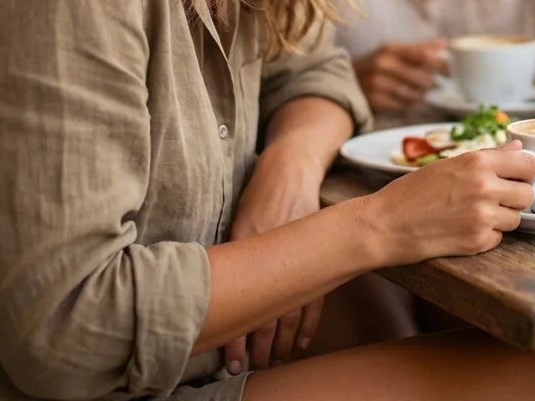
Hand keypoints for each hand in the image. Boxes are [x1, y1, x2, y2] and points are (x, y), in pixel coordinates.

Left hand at [222, 147, 323, 373]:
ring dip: (284, 340)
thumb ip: (234, 249)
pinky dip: (310, 322)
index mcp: (248, 239)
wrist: (293, 166)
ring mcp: (299, 252)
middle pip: (269, 310)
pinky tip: (302, 342)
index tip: (230, 359)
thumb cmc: (261, 191)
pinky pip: (315, 296)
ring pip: (293, 308)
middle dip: (261, 344)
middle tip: (255, 367)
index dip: (236, 333)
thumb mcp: (240, 215)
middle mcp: (273, 249)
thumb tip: (218, 287)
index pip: (242, 298)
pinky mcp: (316, 252)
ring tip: (277, 361)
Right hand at [354, 40, 447, 112]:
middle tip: (433, 85)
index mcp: (390, 49)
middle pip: (422, 78)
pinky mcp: (375, 101)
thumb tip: (444, 43)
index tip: (451, 73)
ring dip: (420, 95)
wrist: (342, 81)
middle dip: (431, 84)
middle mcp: (384, 65)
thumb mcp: (392, 52)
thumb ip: (419, 48)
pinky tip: (405, 99)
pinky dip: (408, 104)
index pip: (424, 56)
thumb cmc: (373, 66)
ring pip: (414, 94)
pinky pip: (403, 106)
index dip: (441, 65)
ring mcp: (378, 84)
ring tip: (417, 91)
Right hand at [364, 141, 534, 265]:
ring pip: (517, 218)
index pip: (527, 163)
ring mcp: (483, 217)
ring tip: (476, 211)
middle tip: (496, 195)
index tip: (519, 173)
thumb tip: (518, 147)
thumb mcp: (448, 164)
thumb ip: (488, 156)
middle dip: (517, 195)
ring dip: (503, 216)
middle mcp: (484, 188)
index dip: (526, 169)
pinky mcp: (478, 243)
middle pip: (528, 193)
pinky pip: (500, 237)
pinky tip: (465, 227)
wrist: (386, 224)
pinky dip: (488, 234)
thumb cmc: (411, 191)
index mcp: (477, 162)